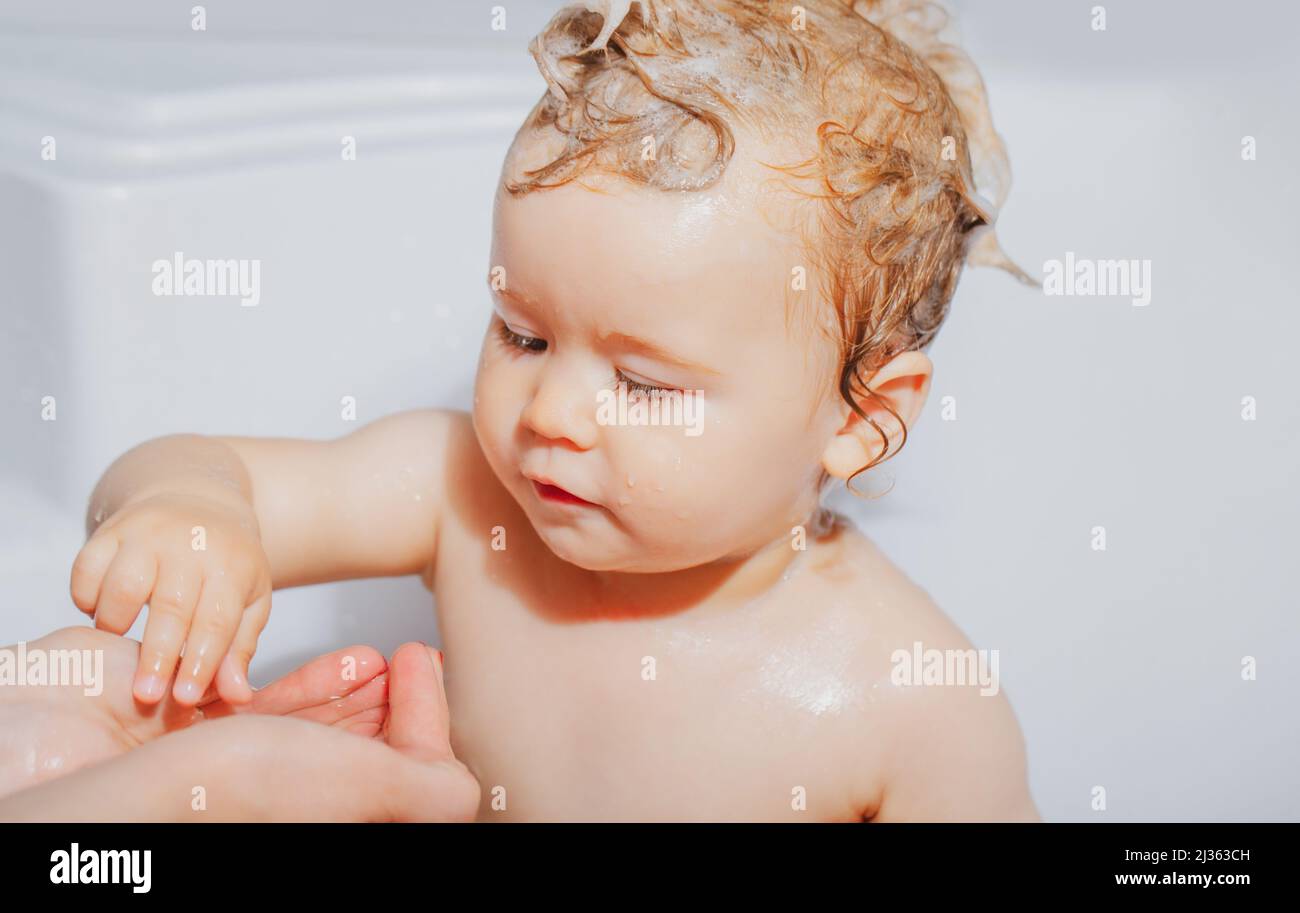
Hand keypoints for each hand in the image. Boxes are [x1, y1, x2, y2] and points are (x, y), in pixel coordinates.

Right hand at [0, 631, 477, 821]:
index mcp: (329, 826)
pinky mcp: (202, 739)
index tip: (428, 662)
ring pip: (322, 730)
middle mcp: (291, 804)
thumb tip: (465, 788)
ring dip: (359, 688)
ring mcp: (243, 772)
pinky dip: (311, 684)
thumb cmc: (221, 790)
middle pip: (365, 754)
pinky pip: (270, 712)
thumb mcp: (355, 788)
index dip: (429, 717)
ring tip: (387, 655)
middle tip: (417, 656)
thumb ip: (424, 789)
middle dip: (398, 702)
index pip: (405, 779)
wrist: (85, 764)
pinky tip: (349, 663)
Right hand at [70, 490, 272, 705]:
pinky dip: (87, 598)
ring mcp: (148, 533)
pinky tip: (101, 612)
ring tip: (120, 645)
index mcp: (231, 565)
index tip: (185, 699)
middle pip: (170, 605)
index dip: (201, 661)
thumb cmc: (227, 564)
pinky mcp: (111, 530)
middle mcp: (190, 544)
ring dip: (116, 624)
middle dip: (156, 655)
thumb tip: (237, 697)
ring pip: (123, 585)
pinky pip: (86, 567)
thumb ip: (239, 649)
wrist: (199, 502)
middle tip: (145, 696)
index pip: (217, 620)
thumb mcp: (249, 601)